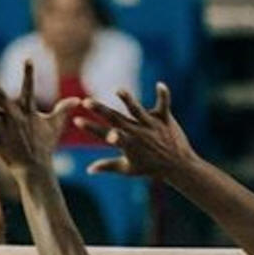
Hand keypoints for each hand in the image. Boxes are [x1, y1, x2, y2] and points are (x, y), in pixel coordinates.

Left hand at [0, 60, 79, 173]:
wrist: (35, 168)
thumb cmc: (46, 146)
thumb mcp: (56, 126)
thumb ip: (63, 109)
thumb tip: (78, 100)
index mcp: (29, 112)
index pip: (30, 89)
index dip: (29, 74)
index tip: (28, 59)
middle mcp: (16, 118)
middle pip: (2, 98)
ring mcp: (5, 129)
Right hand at [74, 83, 198, 177]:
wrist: (177, 166)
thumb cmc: (151, 169)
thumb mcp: (127, 169)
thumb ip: (107, 166)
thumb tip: (89, 170)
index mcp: (127, 144)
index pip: (103, 134)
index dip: (89, 128)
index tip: (76, 120)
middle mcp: (137, 132)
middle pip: (115, 119)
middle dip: (99, 110)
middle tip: (86, 101)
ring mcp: (151, 125)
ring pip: (137, 110)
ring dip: (127, 99)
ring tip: (118, 90)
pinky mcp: (165, 119)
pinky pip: (164, 104)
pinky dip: (163, 95)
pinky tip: (159, 84)